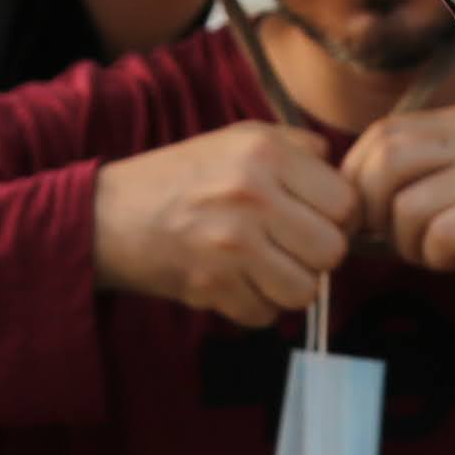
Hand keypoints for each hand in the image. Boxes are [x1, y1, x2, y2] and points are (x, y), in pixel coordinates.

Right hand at [91, 123, 355, 327]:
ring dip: (288, 287)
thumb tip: (344, 176)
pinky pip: (265, 315)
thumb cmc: (181, 176)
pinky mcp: (210, 286)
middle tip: (289, 247)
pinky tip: (235, 283)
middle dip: (316, 257)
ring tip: (263, 268)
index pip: (346, 204)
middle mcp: (252, 195)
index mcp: (265, 153)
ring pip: (304, 292)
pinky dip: (254, 306)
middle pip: (333, 252)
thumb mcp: (238, 139)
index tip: (316, 220)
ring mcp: (230, 244)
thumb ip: (297, 148)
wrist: (108, 214)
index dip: (338, 218)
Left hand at [343, 108, 454, 306]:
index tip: (363, 216)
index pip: (384, 134)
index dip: (357, 177)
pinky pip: (444, 233)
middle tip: (392, 239)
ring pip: (409, 204)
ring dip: (407, 242)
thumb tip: (350, 206)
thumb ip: (416, 181)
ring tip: (434, 252)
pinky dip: (437, 256)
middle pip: (387, 160)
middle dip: (370, 210)